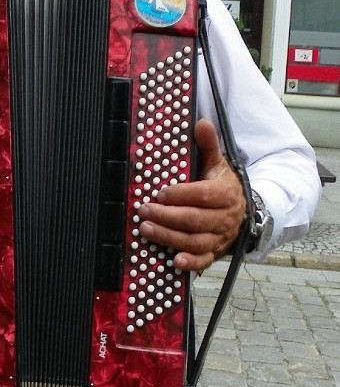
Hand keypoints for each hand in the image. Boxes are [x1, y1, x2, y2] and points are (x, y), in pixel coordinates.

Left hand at [136, 119, 245, 272]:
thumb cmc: (222, 185)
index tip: (160, 193)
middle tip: (143, 211)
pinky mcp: (215, 253)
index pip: (203, 195)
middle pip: (195, 220)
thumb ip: (208, 145)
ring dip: (169, 237)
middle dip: (167, 216)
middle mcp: (225, 218)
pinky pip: (204, 261)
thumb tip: (200, 122)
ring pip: (195, 241)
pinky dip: (190, 263)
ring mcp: (220, 238)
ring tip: (146, 230)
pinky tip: (173, 260)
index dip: (181, 195)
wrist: (243, 211)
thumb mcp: (217, 163)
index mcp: (225, 194)